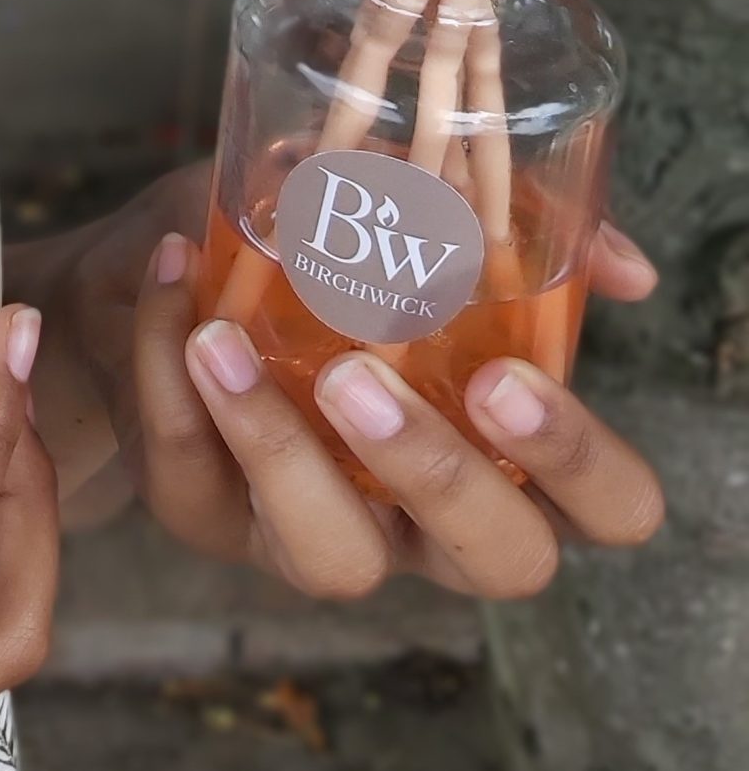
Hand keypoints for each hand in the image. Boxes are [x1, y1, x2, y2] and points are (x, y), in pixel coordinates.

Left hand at [123, 216, 664, 599]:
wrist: (146, 272)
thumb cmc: (306, 250)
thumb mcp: (400, 210)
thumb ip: (514, 224)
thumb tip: (624, 269)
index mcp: (507, 452)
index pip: (607, 506)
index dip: (579, 462)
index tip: (506, 375)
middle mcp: (425, 516)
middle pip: (498, 560)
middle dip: (442, 474)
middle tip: (361, 378)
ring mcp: (315, 530)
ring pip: (334, 559)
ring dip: (278, 448)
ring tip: (225, 343)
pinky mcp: (207, 516)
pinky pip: (192, 475)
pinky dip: (169, 375)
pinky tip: (172, 284)